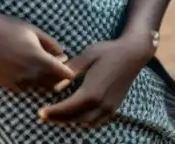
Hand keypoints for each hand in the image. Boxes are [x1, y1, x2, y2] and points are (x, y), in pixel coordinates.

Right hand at [0, 12, 74, 93]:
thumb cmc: (10, 28)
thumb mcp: (35, 31)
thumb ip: (52, 44)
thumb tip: (64, 55)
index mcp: (40, 59)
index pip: (64, 74)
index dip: (68, 70)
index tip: (66, 63)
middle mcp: (30, 74)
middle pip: (54, 85)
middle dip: (58, 77)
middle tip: (56, 64)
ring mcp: (18, 81)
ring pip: (39, 87)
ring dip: (44, 80)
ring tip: (40, 65)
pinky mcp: (8, 85)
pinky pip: (25, 88)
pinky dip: (30, 83)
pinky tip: (26, 69)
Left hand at [39, 33, 154, 127]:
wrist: (134, 53)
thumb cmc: (109, 51)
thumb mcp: (87, 56)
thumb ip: (71, 71)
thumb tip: (56, 87)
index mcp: (92, 92)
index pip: (67, 108)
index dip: (52, 112)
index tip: (40, 112)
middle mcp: (101, 104)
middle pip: (74, 119)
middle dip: (58, 119)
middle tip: (44, 116)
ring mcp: (109, 107)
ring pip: (85, 122)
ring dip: (70, 121)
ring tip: (58, 116)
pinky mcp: (114, 107)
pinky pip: (96, 121)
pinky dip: (84, 121)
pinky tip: (76, 115)